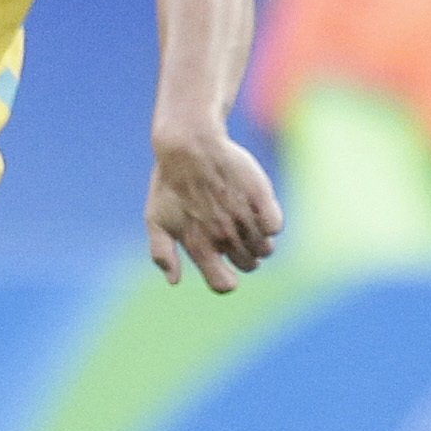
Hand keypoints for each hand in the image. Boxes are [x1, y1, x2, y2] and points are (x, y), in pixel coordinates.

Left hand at [144, 126, 282, 292]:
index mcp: (199, 247)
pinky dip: (268, 220)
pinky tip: (254, 207)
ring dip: (258, 239)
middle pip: (249, 265)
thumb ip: (163, 254)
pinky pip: (275, 226)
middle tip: (232, 232)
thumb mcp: (156, 220)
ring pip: (265, 248)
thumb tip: (174, 281)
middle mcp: (224, 237)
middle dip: (244, 256)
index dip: (228, 281)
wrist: (190, 145)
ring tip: (242, 218)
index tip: (225, 268)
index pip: (224, 286)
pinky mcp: (261, 200)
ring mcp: (243, 219)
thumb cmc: (170, 185)